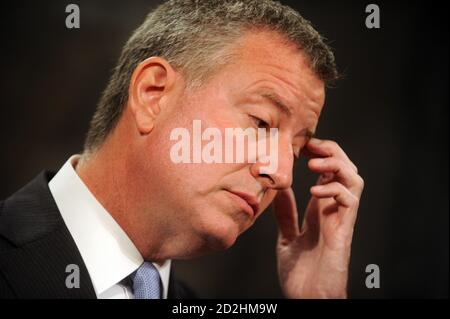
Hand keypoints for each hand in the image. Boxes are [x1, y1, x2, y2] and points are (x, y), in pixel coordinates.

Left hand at [273, 138, 363, 298]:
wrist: (307, 300)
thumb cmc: (300, 273)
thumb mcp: (286, 237)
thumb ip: (287, 214)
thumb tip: (279, 190)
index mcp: (319, 210)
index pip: (327, 172)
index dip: (318, 155)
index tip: (300, 145)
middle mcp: (332, 210)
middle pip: (345, 168)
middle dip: (330, 151)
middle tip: (309, 146)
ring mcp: (340, 219)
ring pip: (354, 178)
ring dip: (336, 165)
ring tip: (313, 164)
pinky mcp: (344, 230)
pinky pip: (349, 200)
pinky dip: (333, 189)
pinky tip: (314, 191)